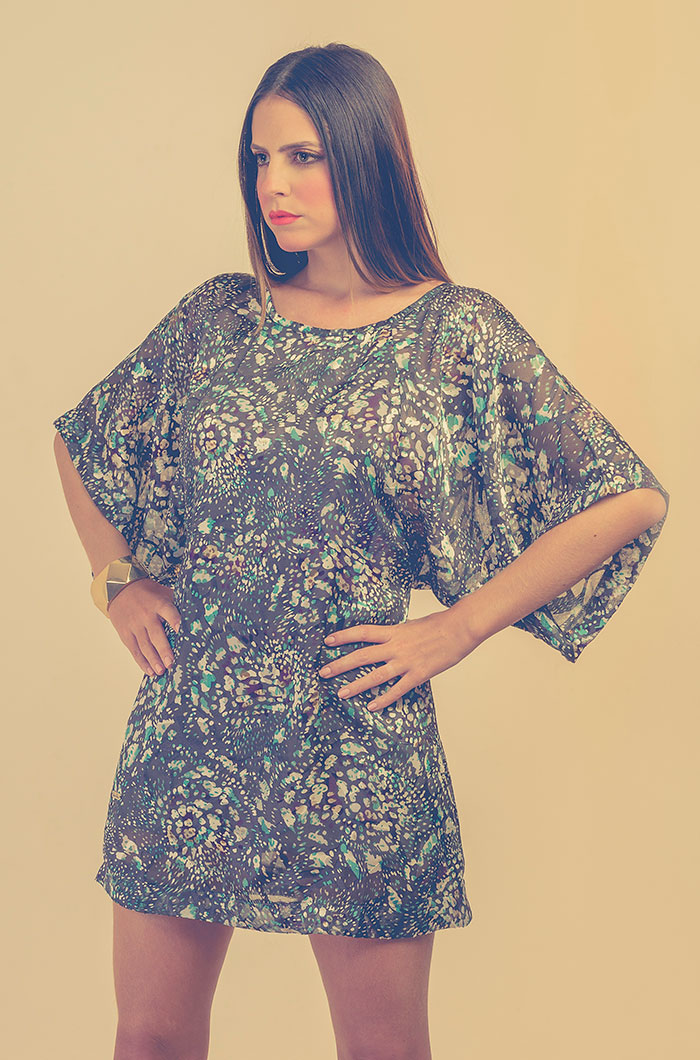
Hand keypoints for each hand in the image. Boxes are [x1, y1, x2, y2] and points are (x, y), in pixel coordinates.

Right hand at [106, 578, 181, 677]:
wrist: (120, 589)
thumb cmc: (148, 593)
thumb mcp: (162, 592)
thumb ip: (176, 604)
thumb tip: (198, 615)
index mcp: (158, 604)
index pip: (168, 612)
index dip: (175, 621)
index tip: (182, 631)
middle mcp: (146, 615)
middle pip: (155, 634)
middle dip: (163, 650)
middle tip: (171, 663)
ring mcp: (134, 625)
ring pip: (144, 645)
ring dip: (153, 660)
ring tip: (161, 671)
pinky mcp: (125, 633)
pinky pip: (134, 650)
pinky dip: (142, 662)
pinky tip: (149, 671)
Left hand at [318, 610, 478, 710]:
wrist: (461, 628)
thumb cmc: (439, 624)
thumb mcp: (412, 625)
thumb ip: (397, 633)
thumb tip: (386, 638)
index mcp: (394, 631)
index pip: (362, 632)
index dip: (343, 636)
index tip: (328, 641)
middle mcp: (396, 646)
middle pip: (362, 656)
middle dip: (340, 664)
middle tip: (323, 672)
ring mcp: (406, 662)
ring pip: (375, 676)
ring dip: (356, 685)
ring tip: (341, 693)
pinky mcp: (419, 674)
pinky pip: (397, 689)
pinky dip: (384, 699)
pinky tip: (372, 707)